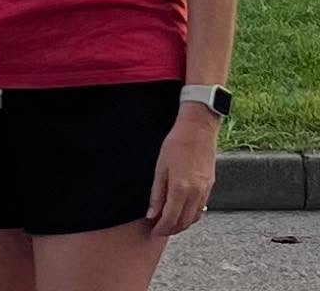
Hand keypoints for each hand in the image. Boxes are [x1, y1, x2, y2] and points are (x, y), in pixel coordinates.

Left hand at [147, 110, 217, 236]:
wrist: (198, 130)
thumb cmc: (176, 143)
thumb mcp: (160, 167)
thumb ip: (157, 193)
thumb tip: (151, 214)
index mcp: (181, 188)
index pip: (171, 219)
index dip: (161, 228)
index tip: (153, 231)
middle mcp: (196, 193)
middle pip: (184, 222)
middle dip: (171, 230)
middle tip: (159, 230)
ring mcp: (205, 191)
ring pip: (194, 218)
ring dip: (182, 224)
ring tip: (169, 223)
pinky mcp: (210, 187)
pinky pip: (201, 208)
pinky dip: (191, 215)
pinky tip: (182, 211)